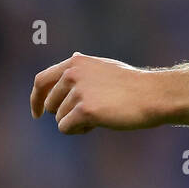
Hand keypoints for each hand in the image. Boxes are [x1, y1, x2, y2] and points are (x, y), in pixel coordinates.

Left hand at [30, 52, 164, 133]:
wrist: (152, 95)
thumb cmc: (133, 85)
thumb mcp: (105, 67)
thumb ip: (85, 67)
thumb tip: (73, 57)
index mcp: (75, 62)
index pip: (41, 80)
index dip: (36, 99)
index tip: (38, 113)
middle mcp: (72, 73)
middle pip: (49, 104)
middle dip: (64, 114)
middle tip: (88, 117)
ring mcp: (78, 91)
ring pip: (59, 118)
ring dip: (76, 123)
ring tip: (99, 117)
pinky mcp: (84, 109)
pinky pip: (66, 128)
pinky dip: (78, 130)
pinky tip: (97, 124)